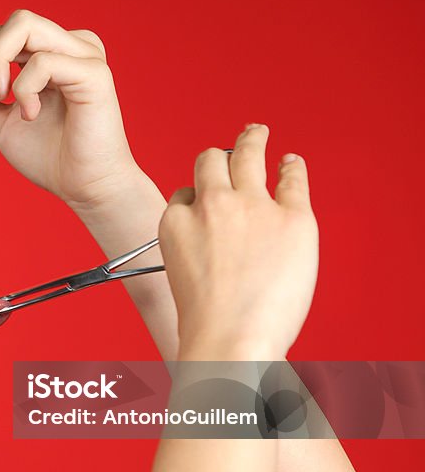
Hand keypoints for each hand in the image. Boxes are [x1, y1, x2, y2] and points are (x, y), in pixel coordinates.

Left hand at [0, 9, 140, 206]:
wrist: (83, 188)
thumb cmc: (50, 158)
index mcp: (46, 52)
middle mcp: (65, 44)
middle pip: (1, 26)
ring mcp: (81, 54)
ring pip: (21, 25)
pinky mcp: (93, 72)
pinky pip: (43, 61)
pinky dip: (24, 88)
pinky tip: (30, 114)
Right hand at [158, 124, 318, 359]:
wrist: (232, 339)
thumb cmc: (208, 322)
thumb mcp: (180, 275)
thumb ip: (193, 247)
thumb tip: (214, 242)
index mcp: (177, 222)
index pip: (185, 195)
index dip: (197, 198)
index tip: (206, 205)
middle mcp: (211, 205)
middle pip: (211, 163)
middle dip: (218, 158)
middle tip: (232, 149)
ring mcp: (253, 207)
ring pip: (248, 155)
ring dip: (253, 140)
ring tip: (258, 133)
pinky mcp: (293, 217)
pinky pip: (293, 179)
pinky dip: (292, 167)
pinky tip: (292, 163)